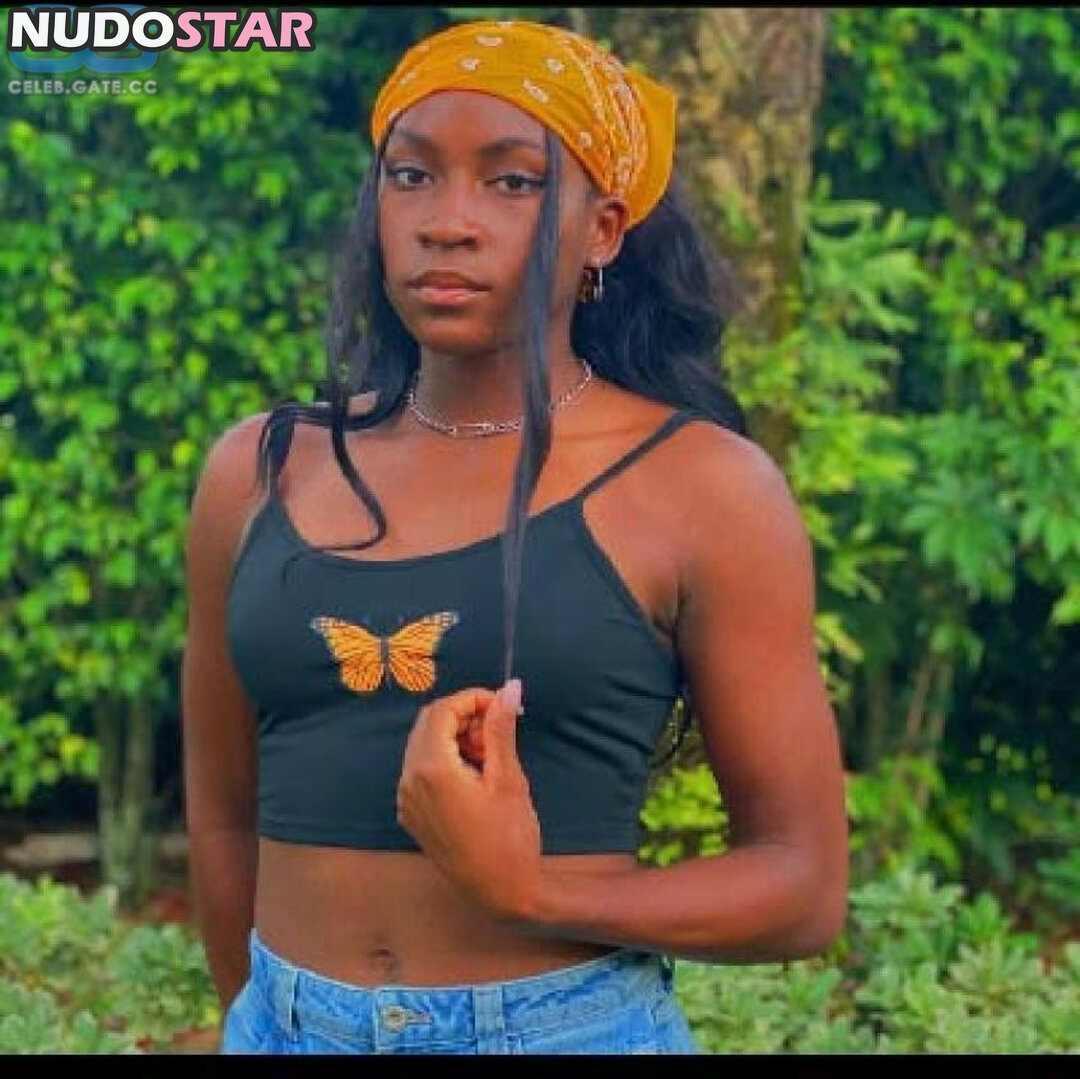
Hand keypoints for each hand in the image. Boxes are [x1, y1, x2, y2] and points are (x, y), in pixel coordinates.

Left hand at [396, 679, 542, 919]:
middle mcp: (409, 781)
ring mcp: (406, 800)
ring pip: (424, 746)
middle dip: (463, 717)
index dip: (473, 700)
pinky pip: (420, 770)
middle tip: (498, 732)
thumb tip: (510, 687)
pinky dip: (445, 760)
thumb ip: (501, 728)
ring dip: (455, 738)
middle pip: (429, 724)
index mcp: (432, 769)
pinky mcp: (411, 815)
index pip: (442, 711)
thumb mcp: (508, 778)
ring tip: (489, 756)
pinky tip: (474, 776)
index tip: (503, 706)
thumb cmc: (510, 836)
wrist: (501, 893)